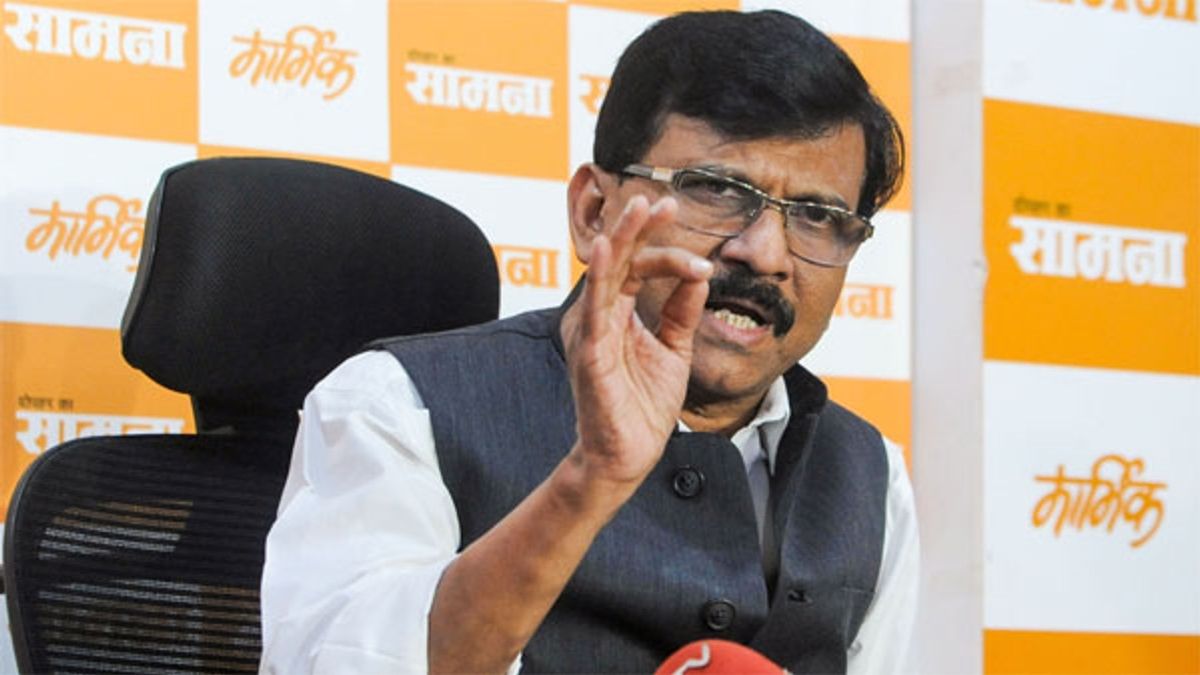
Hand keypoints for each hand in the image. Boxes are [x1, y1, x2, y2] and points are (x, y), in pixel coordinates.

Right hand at [562, 194, 713, 490]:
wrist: (629, 457)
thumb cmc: (643, 406)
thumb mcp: (674, 350)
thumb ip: (681, 312)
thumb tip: (698, 275)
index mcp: (618, 313)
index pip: (638, 266)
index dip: (661, 245)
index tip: (686, 226)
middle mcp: (600, 316)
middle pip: (619, 261)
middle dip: (638, 227)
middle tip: (659, 198)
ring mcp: (591, 334)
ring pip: (605, 276)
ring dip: (621, 240)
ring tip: (636, 209)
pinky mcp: (589, 355)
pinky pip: (594, 312)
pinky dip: (601, 280)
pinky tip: (608, 252)